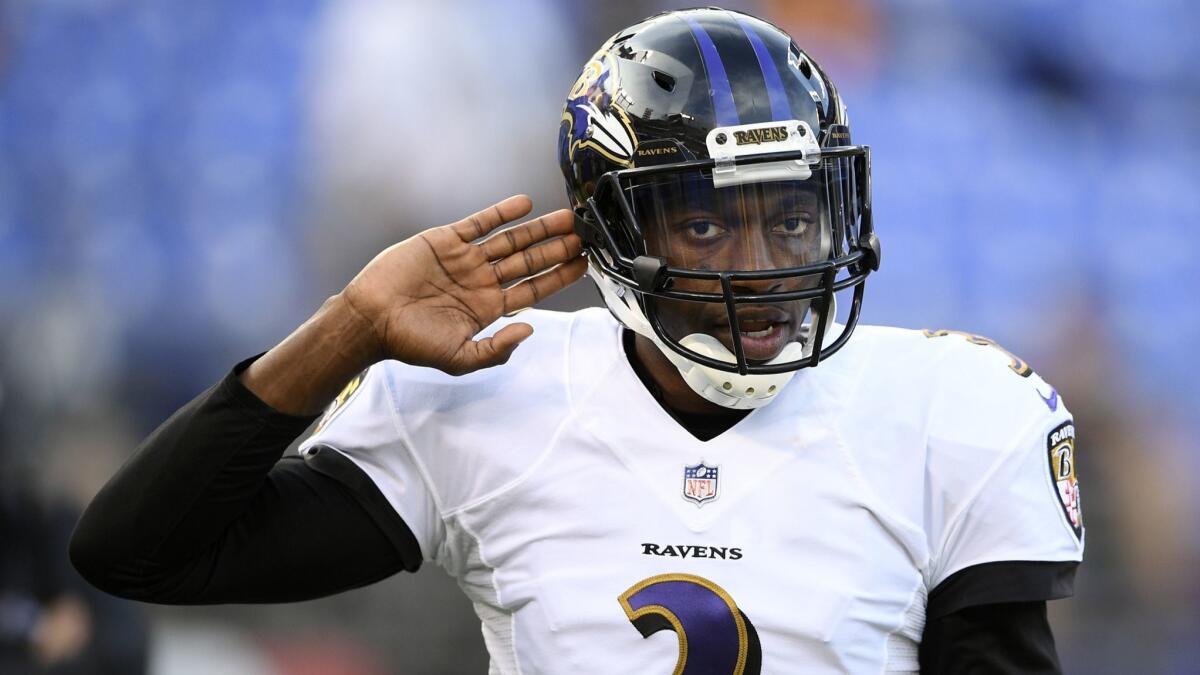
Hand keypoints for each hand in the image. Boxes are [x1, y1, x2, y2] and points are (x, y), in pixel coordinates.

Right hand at [339, 195, 585, 375]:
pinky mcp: (446, 240)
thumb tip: (529, 331)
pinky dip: (502, 212)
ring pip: (510, 240)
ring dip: (538, 228)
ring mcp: (465, 259)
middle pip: (529, 261)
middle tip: (584, 235)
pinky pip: (480, 223)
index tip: (584, 264)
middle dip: (557, 248)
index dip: (559, 276)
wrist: (371, 319)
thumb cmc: (411, 342)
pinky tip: (525, 204)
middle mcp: (482, 280)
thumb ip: (496, 349)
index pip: (533, 289)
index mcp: (488, 308)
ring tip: (566, 218)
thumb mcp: (459, 358)